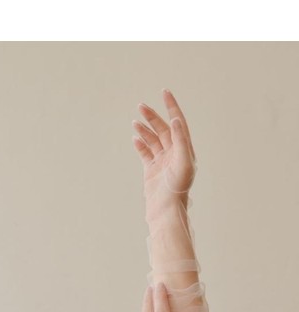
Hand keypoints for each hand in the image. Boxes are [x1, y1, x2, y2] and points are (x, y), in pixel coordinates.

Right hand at [132, 89, 196, 214]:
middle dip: (153, 117)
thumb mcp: (183, 163)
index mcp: (185, 150)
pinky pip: (146, 153)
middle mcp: (175, 154)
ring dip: (145, 129)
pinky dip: (140, 144)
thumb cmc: (177, 189)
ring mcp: (163, 162)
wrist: (165, 211)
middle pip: (163, 129)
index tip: (164, 92)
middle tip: (141, 106)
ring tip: (136, 120)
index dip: (172, 107)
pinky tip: (135, 137)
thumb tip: (176, 120)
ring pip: (153, 140)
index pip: (178, 123)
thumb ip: (180, 141)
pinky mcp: (152, 171)